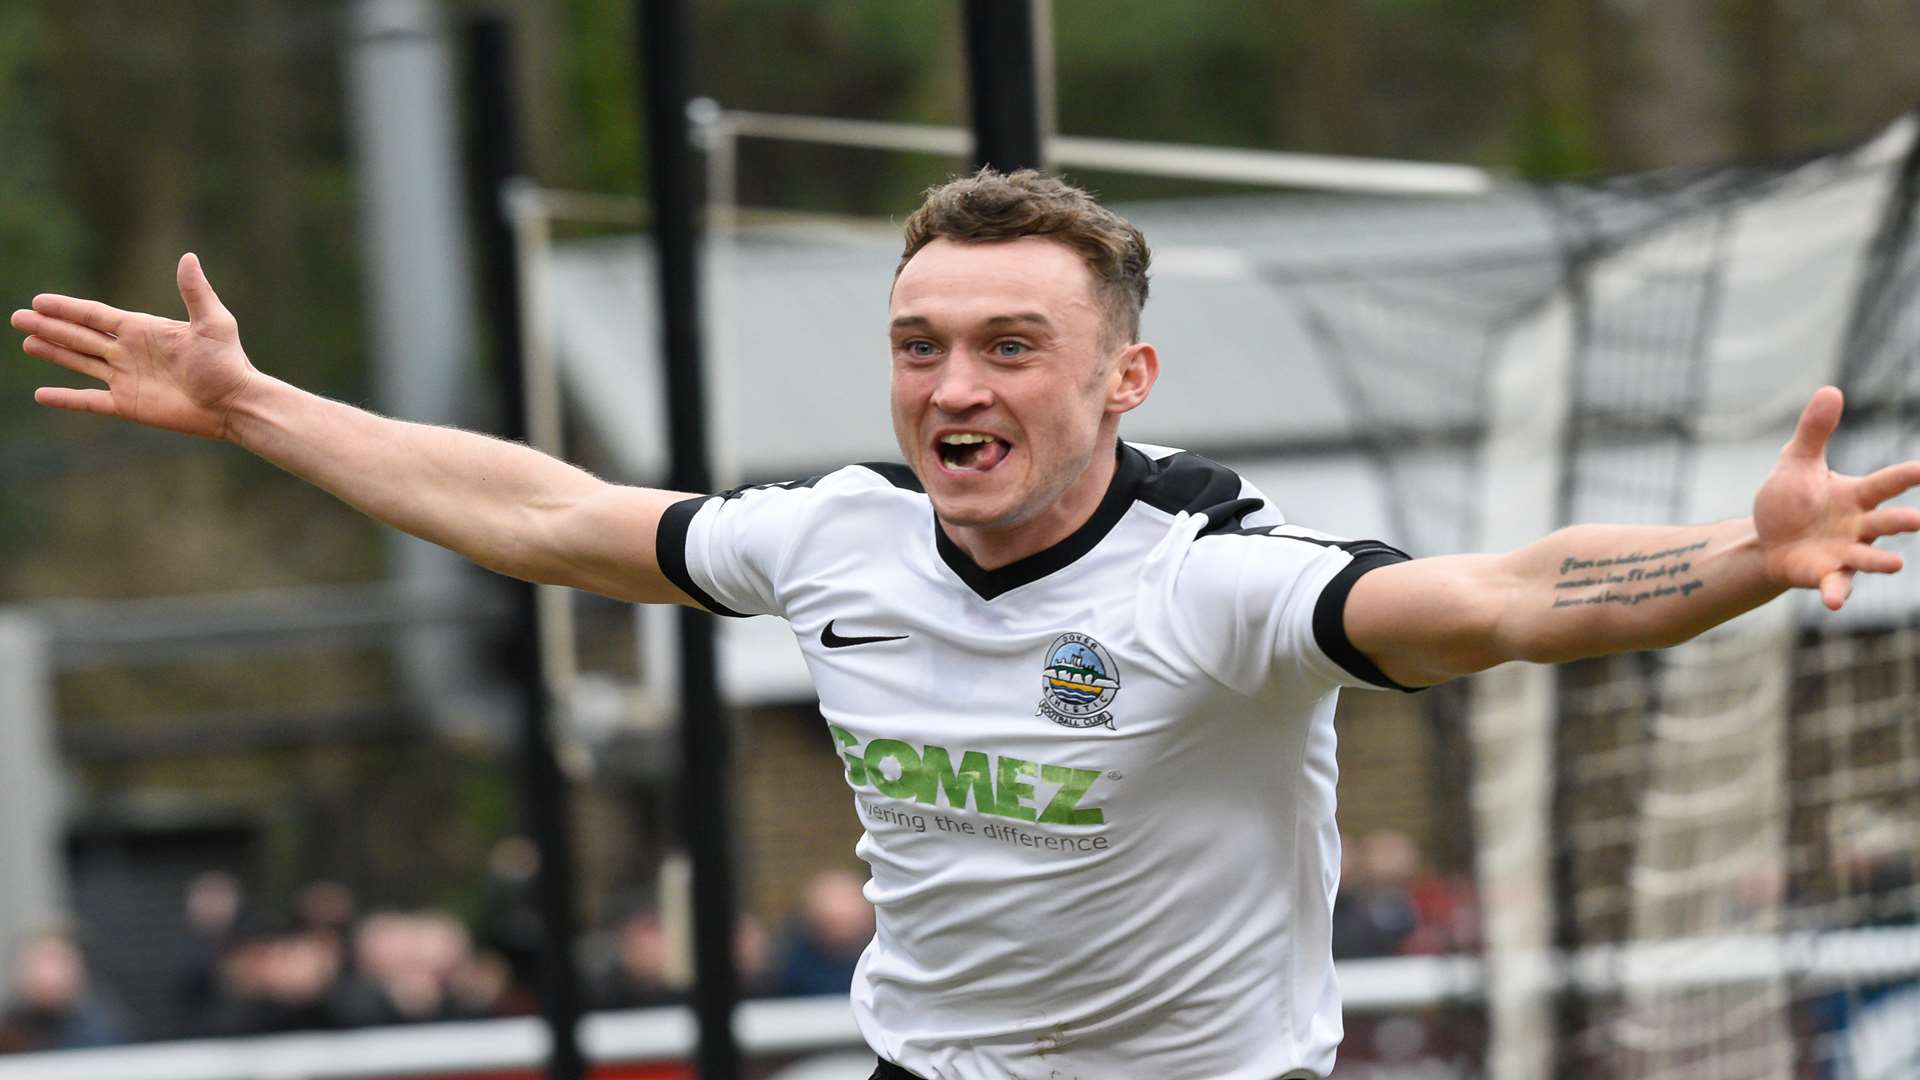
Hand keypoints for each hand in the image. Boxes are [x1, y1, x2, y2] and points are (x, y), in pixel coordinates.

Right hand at [10, 253, 258, 440]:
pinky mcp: (128, 405)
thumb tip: (188, 257)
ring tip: (26, 343)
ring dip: (53, 353)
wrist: (235, 404)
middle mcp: (129, 352)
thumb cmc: (228, 363)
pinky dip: (65, 399)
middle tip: (17, 318)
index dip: (67, 308)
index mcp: (143, 330)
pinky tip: (41, 395)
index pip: (95, 315)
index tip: (39, 300)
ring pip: (80, 362)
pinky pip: (89, 401)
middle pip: (80, 336)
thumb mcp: (214, 323)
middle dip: (49, 327)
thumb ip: (195, 292)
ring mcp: (126, 379)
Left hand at [1754, 386, 1919, 609]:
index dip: (1906, 476)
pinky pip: (1835, 585)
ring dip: (1881, 562)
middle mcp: (1858, 526)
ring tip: (1896, 565)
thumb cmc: (1791, 498)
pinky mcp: (1825, 574)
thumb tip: (1830, 389)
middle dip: (1903, 521)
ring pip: (1868, 557)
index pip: (1885, 483)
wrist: (1768, 538)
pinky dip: (1836, 593)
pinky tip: (1834, 602)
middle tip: (1919, 519)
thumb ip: (1814, 431)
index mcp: (1855, 495)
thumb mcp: (1796, 462)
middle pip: (1885, 522)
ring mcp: (1844, 552)